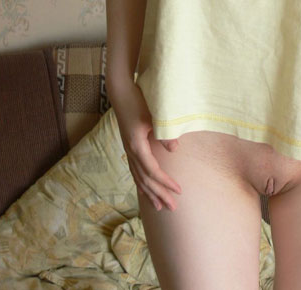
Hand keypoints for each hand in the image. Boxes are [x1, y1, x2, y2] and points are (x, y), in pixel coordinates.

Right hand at [111, 82, 181, 211]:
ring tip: (159, 207)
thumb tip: (175, 149)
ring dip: (150, 193)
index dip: (166, 183)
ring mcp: (128, 150)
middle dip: (159, 194)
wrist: (121, 93)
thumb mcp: (154, 115)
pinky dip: (141, 183)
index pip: (153, 172)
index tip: (179, 190)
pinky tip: (145, 189)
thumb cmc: (139, 101)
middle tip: (173, 208)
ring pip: (138, 178)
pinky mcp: (129, 146)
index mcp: (137, 146)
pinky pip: (135, 171)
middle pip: (145, 180)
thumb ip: (164, 133)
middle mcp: (131, 152)